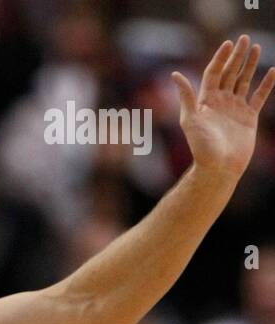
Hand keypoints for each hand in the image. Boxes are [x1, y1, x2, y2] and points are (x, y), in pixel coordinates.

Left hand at [172, 35, 274, 180]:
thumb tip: (175, 74)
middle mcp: (221, 103)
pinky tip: (272, 71)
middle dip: (237, 56)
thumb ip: (186, 96)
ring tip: (256, 48)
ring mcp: (236, 109)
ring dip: (250, 65)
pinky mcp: (249, 118)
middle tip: (244, 38)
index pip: (214, 73)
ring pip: (244, 81)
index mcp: (206, 101)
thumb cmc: (202, 147)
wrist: (218, 169)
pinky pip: (259, 97)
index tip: (228, 43)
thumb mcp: (190, 120)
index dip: (220, 58)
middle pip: (230, 73)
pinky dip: (266, 85)